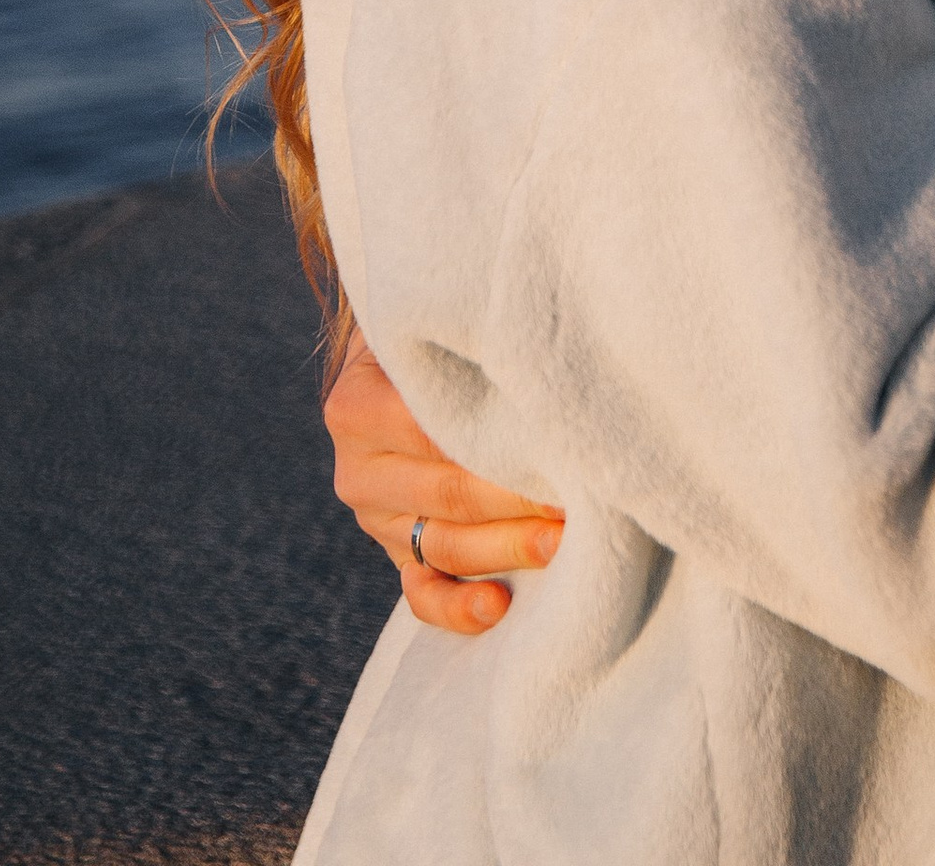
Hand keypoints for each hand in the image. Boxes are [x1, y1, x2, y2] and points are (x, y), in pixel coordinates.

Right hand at [322, 318, 564, 634]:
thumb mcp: (433, 327)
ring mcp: (376, 520)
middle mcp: (357, 470)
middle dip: (519, 500)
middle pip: (449, 493)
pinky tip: (499, 607)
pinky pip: (422, 593)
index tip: (561, 445)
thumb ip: (463, 346)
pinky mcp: (397, 554)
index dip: (500, 443)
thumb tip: (535, 366)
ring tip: (563, 544)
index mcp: (355, 408)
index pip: (435, 434)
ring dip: (509, 549)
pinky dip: (458, 608)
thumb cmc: (436, 339)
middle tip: (579, 501)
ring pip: (444, 546)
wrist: (399, 365)